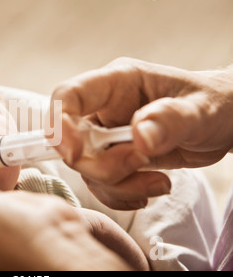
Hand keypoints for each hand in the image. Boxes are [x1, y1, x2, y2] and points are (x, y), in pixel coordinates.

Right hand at [51, 57, 232, 208]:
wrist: (225, 124)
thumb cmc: (215, 104)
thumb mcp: (202, 109)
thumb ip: (172, 119)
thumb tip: (140, 137)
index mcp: (117, 82)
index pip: (68, 96)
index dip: (59, 125)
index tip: (74, 155)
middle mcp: (104, 108)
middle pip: (73, 141)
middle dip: (103, 165)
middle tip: (143, 162)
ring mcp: (106, 135)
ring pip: (86, 168)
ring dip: (118, 184)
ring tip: (159, 181)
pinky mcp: (113, 158)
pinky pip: (100, 183)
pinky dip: (122, 194)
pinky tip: (152, 188)